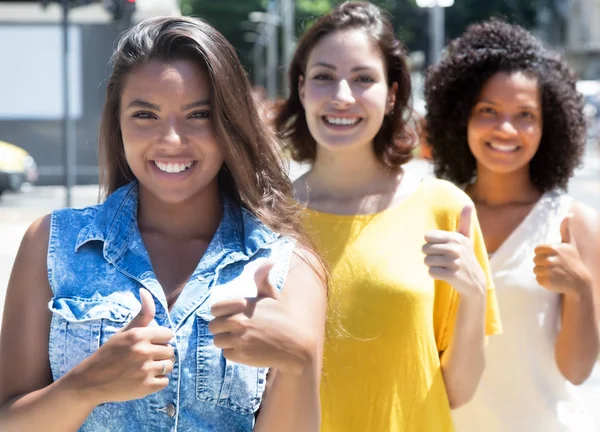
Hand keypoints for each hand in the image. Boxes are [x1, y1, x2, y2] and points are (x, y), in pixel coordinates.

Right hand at [68, 289, 174, 404]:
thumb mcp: (124, 331)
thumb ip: (142, 314)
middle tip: (144, 357)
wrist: (90, 381)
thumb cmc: (109, 353)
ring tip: (145, 368)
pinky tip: (144, 378)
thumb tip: (145, 291)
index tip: (148, 344)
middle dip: (160, 353)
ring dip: (160, 367)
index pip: (168, 334)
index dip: (159, 339)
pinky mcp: (146, 387)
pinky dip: (157, 381)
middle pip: (170, 350)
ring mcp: (145, 370)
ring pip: (169, 365)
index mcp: (138, 335)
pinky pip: (165, 381)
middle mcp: (143, 351)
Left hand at [208, 261, 310, 373]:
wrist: (297, 346)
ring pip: (217, 341)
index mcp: (244, 304)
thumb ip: (263, 279)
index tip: (231, 315)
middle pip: (213, 326)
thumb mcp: (273, 296)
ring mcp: (239, 339)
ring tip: (242, 339)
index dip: (221, 313)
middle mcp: (238, 321)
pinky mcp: (241, 356)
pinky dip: (234, 352)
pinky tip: (247, 349)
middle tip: (236, 329)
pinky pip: (226, 353)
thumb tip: (269, 260)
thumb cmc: (284, 319)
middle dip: (222, 328)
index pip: (215, 309)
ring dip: (227, 341)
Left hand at [422, 204, 485, 298]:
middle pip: (425, 249)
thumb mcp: (466, 238)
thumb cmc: (466, 256)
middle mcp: (456, 248)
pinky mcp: (452, 275)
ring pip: (427, 261)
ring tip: (444, 266)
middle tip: (443, 259)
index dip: (431, 244)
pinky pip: (431, 272)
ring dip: (432, 265)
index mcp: (456, 237)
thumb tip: (469, 203)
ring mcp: (454, 262)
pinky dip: (435, 274)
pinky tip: (445, 274)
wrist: (475, 281)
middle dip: (430, 255)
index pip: (428, 237)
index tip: (441, 248)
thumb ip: (465, 221)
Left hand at [534, 215, 591, 296]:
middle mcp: (550, 259)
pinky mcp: (546, 281)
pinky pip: (537, 279)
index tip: (554, 257)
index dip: (544, 254)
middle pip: (535, 259)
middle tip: (556, 267)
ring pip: (535, 269)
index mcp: (553, 248)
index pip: (537, 250)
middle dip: (543, 263)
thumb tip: (569, 214)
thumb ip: (566, 230)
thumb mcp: (570, 244)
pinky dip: (543, 281)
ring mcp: (548, 271)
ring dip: (543, 272)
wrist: (580, 283)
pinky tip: (554, 280)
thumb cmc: (573, 261)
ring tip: (555, 273)